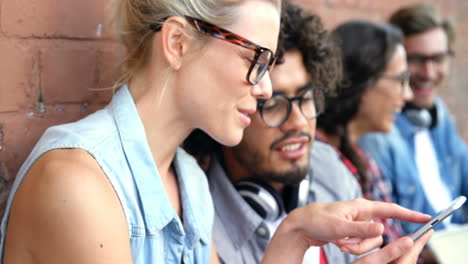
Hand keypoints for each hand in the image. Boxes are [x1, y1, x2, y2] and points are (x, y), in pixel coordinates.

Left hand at [262, 199, 430, 263]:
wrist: (301, 224)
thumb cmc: (317, 220)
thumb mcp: (339, 227)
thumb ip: (361, 229)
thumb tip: (383, 229)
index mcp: (361, 207)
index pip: (391, 209)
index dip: (409, 214)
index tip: (426, 218)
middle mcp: (362, 214)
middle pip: (379, 235)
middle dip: (364, 244)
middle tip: (344, 243)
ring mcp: (357, 224)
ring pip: (370, 243)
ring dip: (355, 247)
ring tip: (338, 241)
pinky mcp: (352, 232)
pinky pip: (360, 245)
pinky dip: (350, 247)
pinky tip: (337, 242)